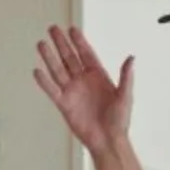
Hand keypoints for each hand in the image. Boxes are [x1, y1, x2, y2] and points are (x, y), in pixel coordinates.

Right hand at [34, 25, 133, 155]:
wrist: (108, 140)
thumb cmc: (119, 121)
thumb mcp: (125, 96)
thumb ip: (126, 77)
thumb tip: (131, 59)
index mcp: (98, 77)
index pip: (86, 54)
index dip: (79, 41)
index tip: (72, 29)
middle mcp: (83, 81)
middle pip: (69, 58)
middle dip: (61, 43)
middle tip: (53, 29)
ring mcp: (73, 91)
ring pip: (58, 70)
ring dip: (49, 57)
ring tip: (41, 44)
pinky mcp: (64, 104)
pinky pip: (52, 90)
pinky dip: (44, 82)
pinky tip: (37, 71)